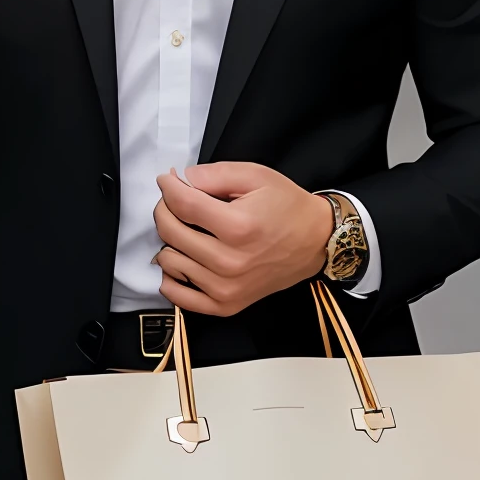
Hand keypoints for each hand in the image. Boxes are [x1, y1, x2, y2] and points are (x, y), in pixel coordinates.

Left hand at [154, 162, 333, 316]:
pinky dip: (171, 277)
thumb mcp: (256, 176)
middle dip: (164, 208)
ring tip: (186, 229)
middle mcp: (230, 261)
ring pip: (170, 261)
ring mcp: (227, 288)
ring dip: (169, 240)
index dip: (168, 186)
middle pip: (171, 232)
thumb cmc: (286, 205)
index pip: (182, 205)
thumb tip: (180, 180)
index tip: (167, 179)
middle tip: (175, 200)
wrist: (315, 241)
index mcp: (239, 226)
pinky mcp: (227, 305)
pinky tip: (182, 258)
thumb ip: (215, 174)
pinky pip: (180, 297)